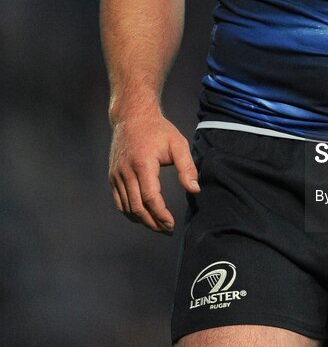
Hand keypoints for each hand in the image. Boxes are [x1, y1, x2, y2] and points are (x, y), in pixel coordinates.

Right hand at [108, 112, 199, 233]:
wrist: (132, 117)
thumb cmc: (158, 130)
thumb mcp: (178, 143)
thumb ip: (187, 167)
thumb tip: (195, 190)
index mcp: (143, 164)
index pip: (150, 198)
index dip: (161, 215)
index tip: (171, 224)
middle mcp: (126, 172)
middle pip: (137, 207)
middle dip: (152, 223)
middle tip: (166, 230)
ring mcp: (117, 175)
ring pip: (126, 207)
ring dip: (141, 220)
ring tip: (157, 225)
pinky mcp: (112, 176)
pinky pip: (119, 201)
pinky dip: (130, 212)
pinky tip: (142, 216)